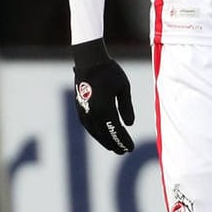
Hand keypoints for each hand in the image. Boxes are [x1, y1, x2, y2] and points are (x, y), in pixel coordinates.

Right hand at [72, 38, 134, 154]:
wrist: (89, 61)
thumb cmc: (110, 72)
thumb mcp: (124, 88)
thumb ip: (126, 107)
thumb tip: (129, 125)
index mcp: (105, 109)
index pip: (116, 131)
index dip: (124, 141)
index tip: (131, 148)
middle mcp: (93, 114)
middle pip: (105, 135)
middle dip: (115, 144)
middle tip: (124, 151)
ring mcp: (84, 112)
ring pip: (95, 133)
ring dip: (105, 141)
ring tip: (113, 147)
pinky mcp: (80, 109)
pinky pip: (88, 126)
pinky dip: (96, 134)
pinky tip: (101, 135)